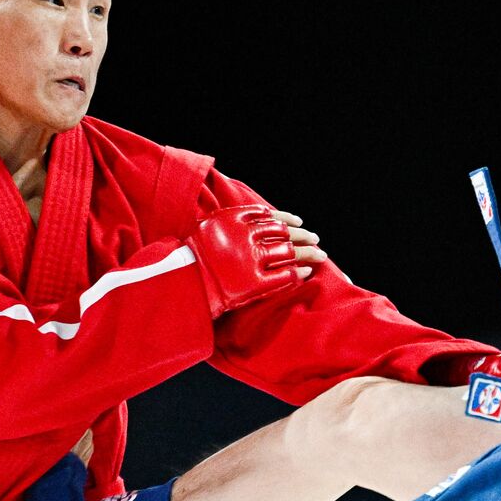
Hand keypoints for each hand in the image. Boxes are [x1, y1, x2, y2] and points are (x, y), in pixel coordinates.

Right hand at [194, 205, 321, 316]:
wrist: (180, 282)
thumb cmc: (192, 255)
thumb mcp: (210, 226)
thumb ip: (236, 220)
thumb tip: (264, 216)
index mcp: (235, 220)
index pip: (271, 217)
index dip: (288, 219)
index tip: (299, 222)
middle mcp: (245, 237)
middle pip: (284, 233)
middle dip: (303, 236)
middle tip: (315, 239)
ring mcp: (251, 261)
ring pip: (289, 253)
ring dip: (308, 253)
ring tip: (320, 254)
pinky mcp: (253, 284)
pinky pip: (284, 277)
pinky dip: (298, 274)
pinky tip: (306, 273)